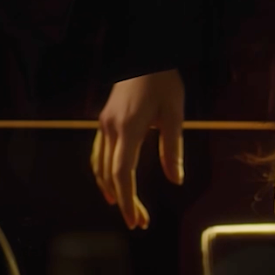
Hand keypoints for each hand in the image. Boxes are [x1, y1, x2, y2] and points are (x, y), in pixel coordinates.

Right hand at [91, 69, 184, 230]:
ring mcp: (104, 124)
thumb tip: (176, 180)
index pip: (121, 173)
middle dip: (123, 201)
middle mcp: (110, 128)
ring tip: (129, 208)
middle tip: (138, 222)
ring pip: (99, 166)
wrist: (145, 52)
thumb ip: (173, 148)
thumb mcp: (175, 113)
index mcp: (128, 128)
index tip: (134, 220)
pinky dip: (105, 174)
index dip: (127, 200)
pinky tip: (115, 183)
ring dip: (112, 190)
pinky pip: (99, 154)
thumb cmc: (162, 80)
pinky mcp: (106, 120)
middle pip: (109, 175)